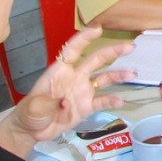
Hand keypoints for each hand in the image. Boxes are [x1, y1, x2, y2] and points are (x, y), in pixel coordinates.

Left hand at [7, 28, 134, 148]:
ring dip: (118, 75)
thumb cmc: (29, 113)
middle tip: (129, 47)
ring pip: (103, 79)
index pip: (73, 50)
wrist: (32, 130)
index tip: (98, 30)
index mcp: (60, 71)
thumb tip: (65, 102)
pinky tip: (120, 101)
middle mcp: (75, 77)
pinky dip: (111, 101)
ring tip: (132, 74)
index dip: (85, 39)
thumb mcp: (33, 107)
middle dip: (112, 52)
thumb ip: (48, 103)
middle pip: (96, 60)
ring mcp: (82, 91)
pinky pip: (102, 101)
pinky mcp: (86, 107)